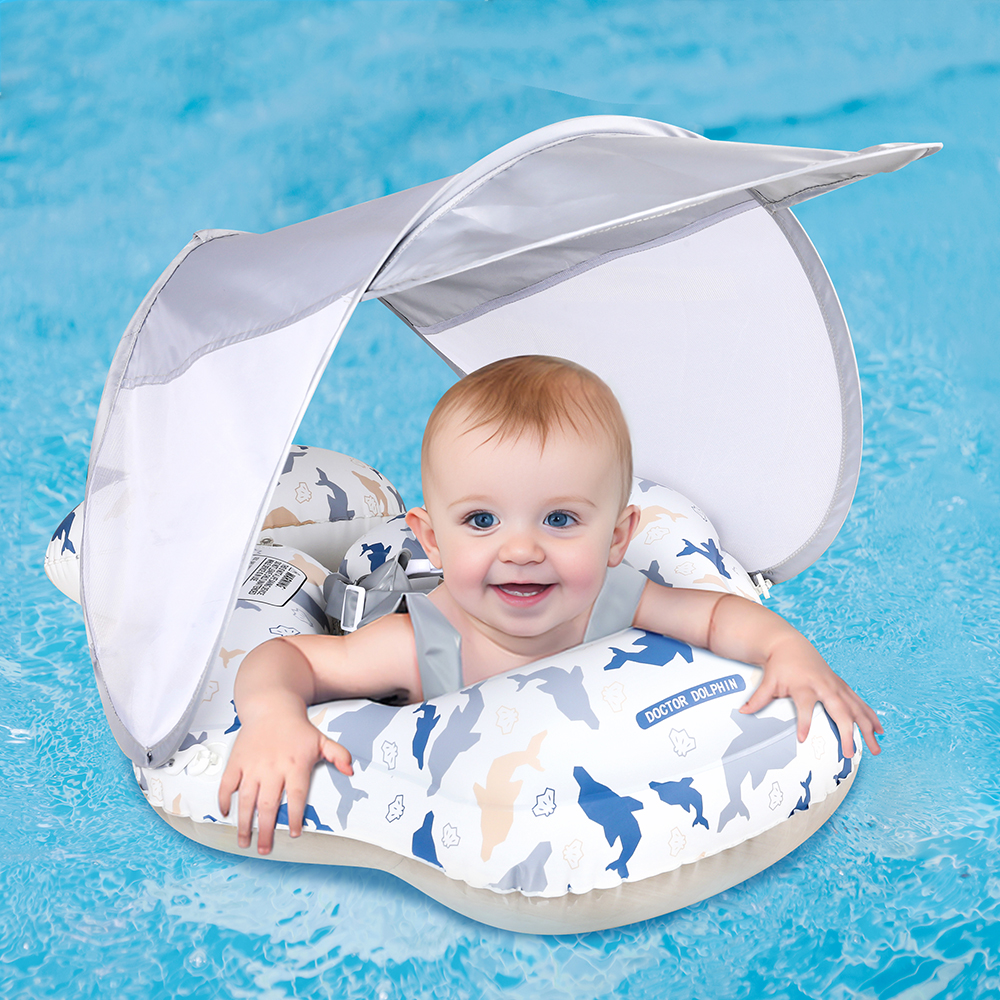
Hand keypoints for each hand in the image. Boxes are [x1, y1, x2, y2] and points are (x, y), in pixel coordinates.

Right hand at [217, 713, 352, 853]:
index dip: (295, 817)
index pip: (296, 797)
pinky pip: (227, 784)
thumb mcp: (321, 740)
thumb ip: (338, 755)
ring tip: (244, 841)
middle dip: (266, 830)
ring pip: (246, 799)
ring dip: (244, 823)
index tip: (294, 834)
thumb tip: (351, 771)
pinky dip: (224, 799)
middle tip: (265, 849)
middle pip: (269, 805)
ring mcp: (252, 765)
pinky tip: (226, 814)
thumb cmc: (296, 728)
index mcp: (295, 765)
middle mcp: (272, 767)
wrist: (271, 707)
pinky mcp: (236, 761)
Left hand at [740, 634, 882, 757]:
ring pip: (856, 708)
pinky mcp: (841, 686)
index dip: (804, 722)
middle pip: (839, 710)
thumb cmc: (779, 665)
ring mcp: (836, 686)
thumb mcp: (768, 681)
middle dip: (845, 733)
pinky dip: (870, 716)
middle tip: (848, 753)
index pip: (804, 705)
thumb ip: (759, 698)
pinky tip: (879, 730)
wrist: (790, 645)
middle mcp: (824, 686)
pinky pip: (859, 703)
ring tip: (876, 749)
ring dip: (867, 728)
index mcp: (804, 685)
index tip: (803, 740)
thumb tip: (743, 712)